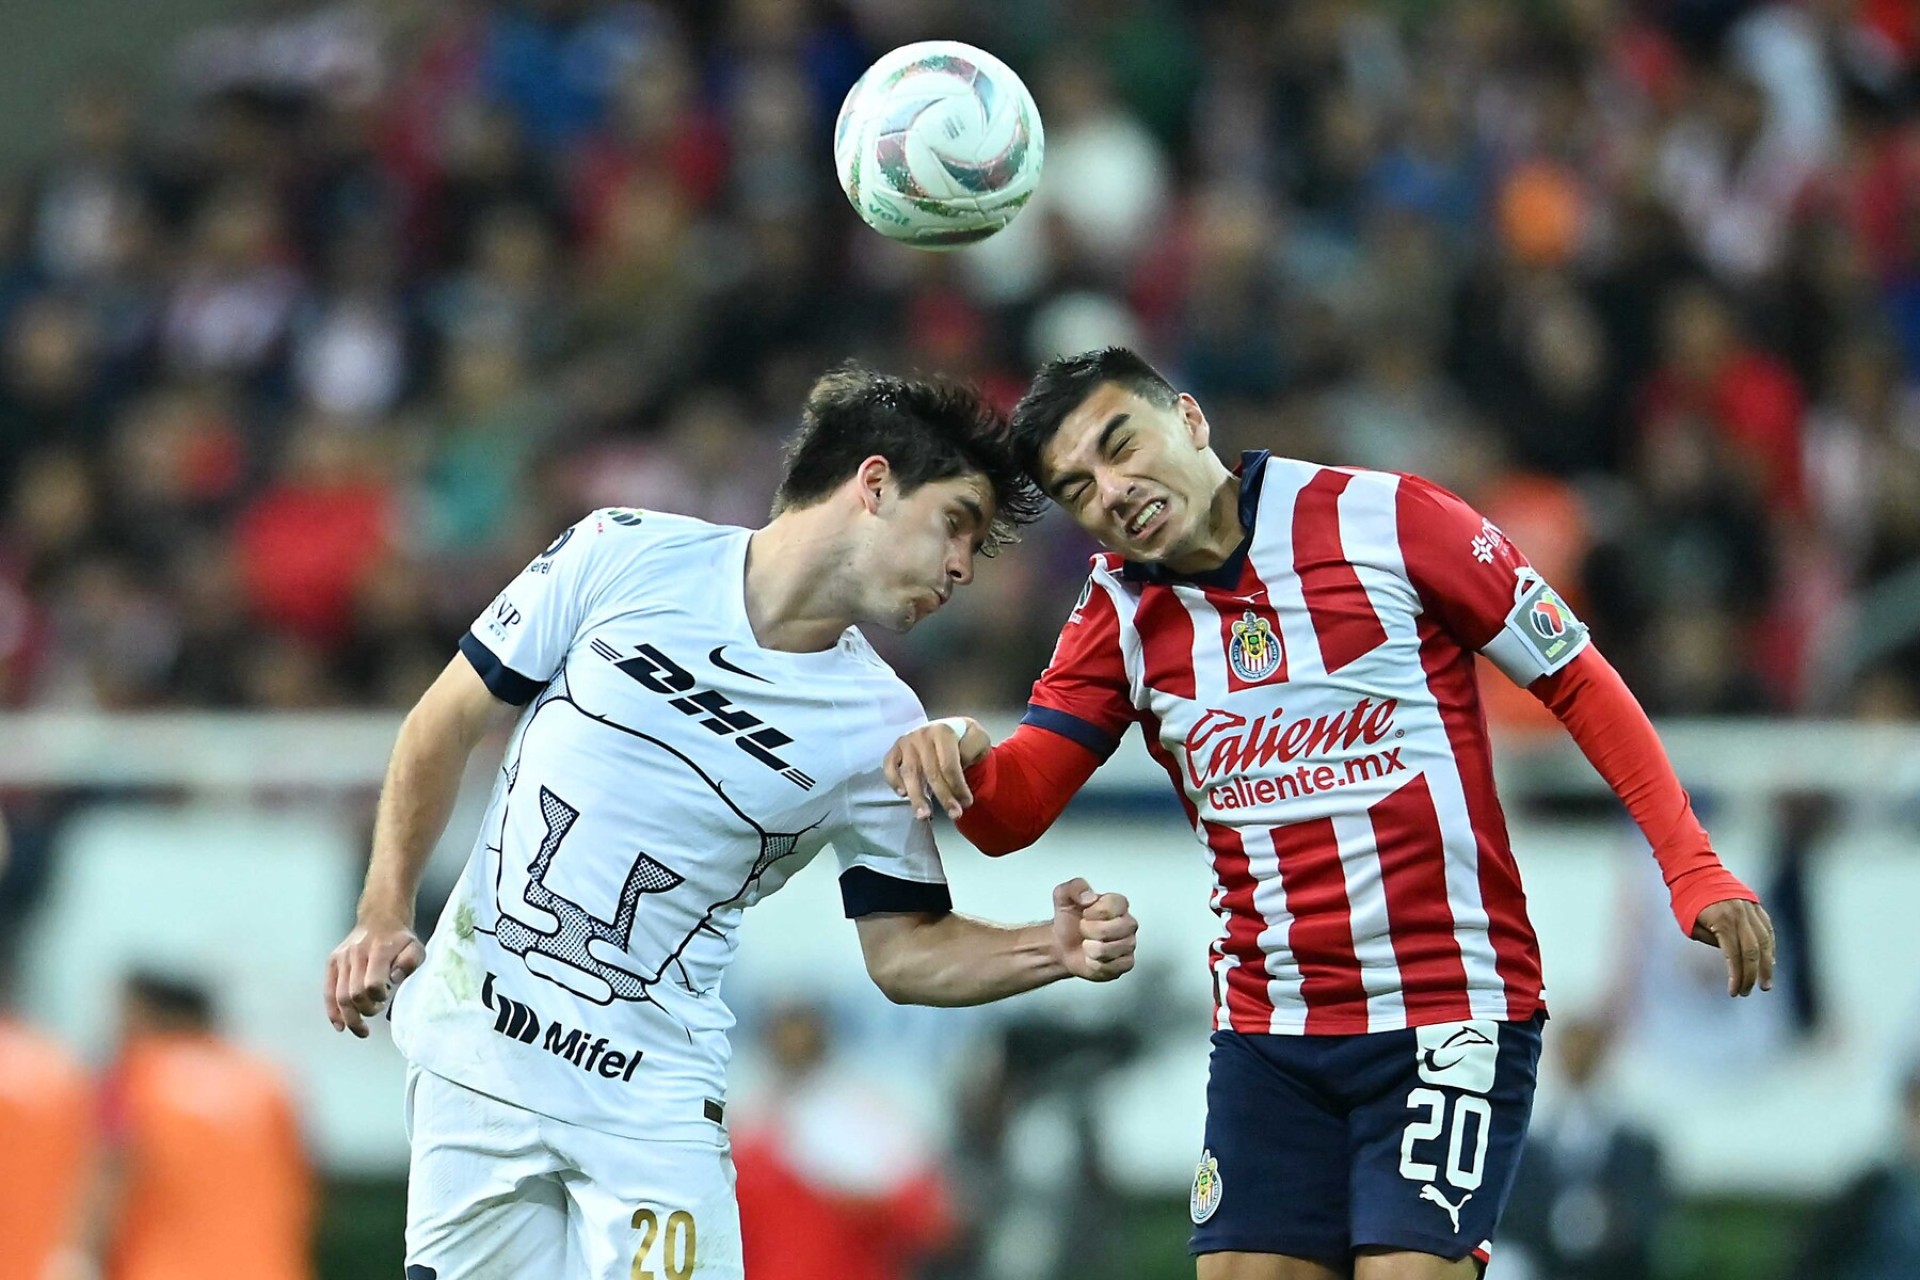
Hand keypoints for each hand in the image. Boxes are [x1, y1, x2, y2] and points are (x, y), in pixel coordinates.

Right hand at [325, 917, 424, 1036]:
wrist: (381, 917)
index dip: (378, 998)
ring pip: (340, 996)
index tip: (386, 997)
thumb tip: (394, 979)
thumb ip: (410, 963)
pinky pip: (328, 991)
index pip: (372, 984)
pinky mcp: (333, 961)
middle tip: (376, 1010)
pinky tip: (340, 1025)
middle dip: (365, 1010)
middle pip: (354, 994)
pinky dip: (333, 1011)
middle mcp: (356, 953)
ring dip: (351, 1017)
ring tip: (362, 1027)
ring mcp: (342, 957)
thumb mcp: (416, 948)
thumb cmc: (400, 939)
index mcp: (379, 950)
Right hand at [885, 717, 988, 819]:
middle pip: (931, 772)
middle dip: (943, 797)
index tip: (967, 803)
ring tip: (923, 815)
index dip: (958, 786)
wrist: (951, 729)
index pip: (949, 765)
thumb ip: (973, 749)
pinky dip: (893, 780)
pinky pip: (889, 766)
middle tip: (954, 815)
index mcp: (943, 732)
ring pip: (910, 773)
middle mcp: (922, 735)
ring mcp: (906, 742)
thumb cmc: (964, 739)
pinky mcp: (895, 749)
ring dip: (917, 796)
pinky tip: (903, 795)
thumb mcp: (979, 738)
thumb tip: (962, 764)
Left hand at [1051, 877, 1136, 982]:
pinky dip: (1095, 964)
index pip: (1113, 906)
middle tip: (1085, 929)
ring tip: (1088, 944)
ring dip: (1090, 949)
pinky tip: (1092, 957)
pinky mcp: (1126, 963)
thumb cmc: (1069, 922)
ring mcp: (1128, 944)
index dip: (1094, 912)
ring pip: (1109, 950)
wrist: (1063, 946)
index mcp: (1117, 904)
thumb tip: (1088, 896)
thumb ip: (1075, 888)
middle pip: (1112, 929)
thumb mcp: (1064, 896)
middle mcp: (1127, 923)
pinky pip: (1111, 966)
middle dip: (1090, 931)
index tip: (1085, 913)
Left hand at [1691, 899, 1775, 996]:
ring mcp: (1750, 908)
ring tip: (1765, 983)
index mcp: (1723, 921)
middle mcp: (1740, 915)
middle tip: (1748, 991)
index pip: (1735, 956)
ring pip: (1765, 941)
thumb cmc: (1687, 900)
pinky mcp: (1755, 905)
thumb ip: (1713, 941)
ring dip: (1767, 964)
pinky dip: (1770, 945)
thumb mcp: (1691, 925)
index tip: (1734, 993)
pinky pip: (1767, 929)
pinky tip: (1769, 960)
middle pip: (1753, 952)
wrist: (1695, 870)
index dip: (1737, 977)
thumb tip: (1731, 956)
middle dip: (1752, 975)